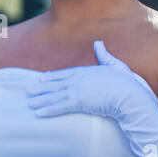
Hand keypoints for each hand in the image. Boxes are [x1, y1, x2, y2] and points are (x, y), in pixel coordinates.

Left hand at [27, 41, 157, 121]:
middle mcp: (78, 80)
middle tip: (28, 91)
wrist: (129, 95)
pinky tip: (39, 113)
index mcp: (86, 71)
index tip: (41, 79)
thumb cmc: (126, 83)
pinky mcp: (78, 102)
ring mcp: (77, 91)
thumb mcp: (115, 65)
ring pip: (54, 96)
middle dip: (41, 88)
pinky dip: (48, 110)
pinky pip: (59, 107)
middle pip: (55, 84)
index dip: (52, 77)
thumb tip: (99, 42)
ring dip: (41, 100)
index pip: (64, 74)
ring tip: (30, 103)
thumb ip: (104, 55)